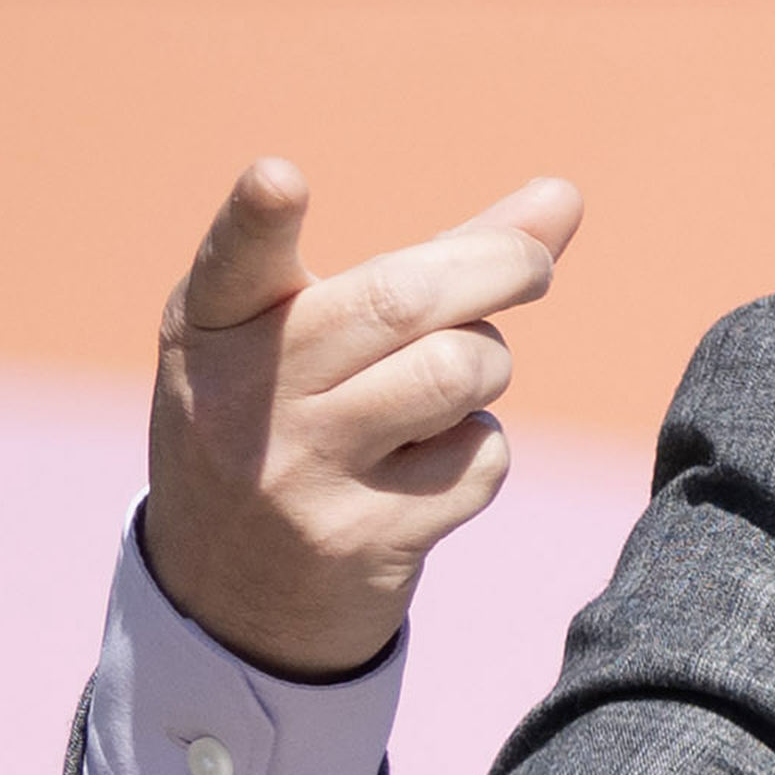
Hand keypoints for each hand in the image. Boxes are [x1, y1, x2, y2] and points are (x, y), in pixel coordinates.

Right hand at [142, 160, 586, 679]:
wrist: (233, 596)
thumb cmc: (297, 419)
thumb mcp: (314, 333)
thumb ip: (436, 256)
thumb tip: (564, 195)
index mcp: (210, 328)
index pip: (233, 264)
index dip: (258, 220)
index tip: (279, 178)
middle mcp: (243, 399)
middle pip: (400, 301)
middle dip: (501, 265)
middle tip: (533, 266)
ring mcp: (301, 476)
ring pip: (456, 370)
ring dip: (489, 362)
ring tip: (457, 378)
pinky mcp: (362, 541)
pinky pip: (477, 457)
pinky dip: (478, 448)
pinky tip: (431, 465)